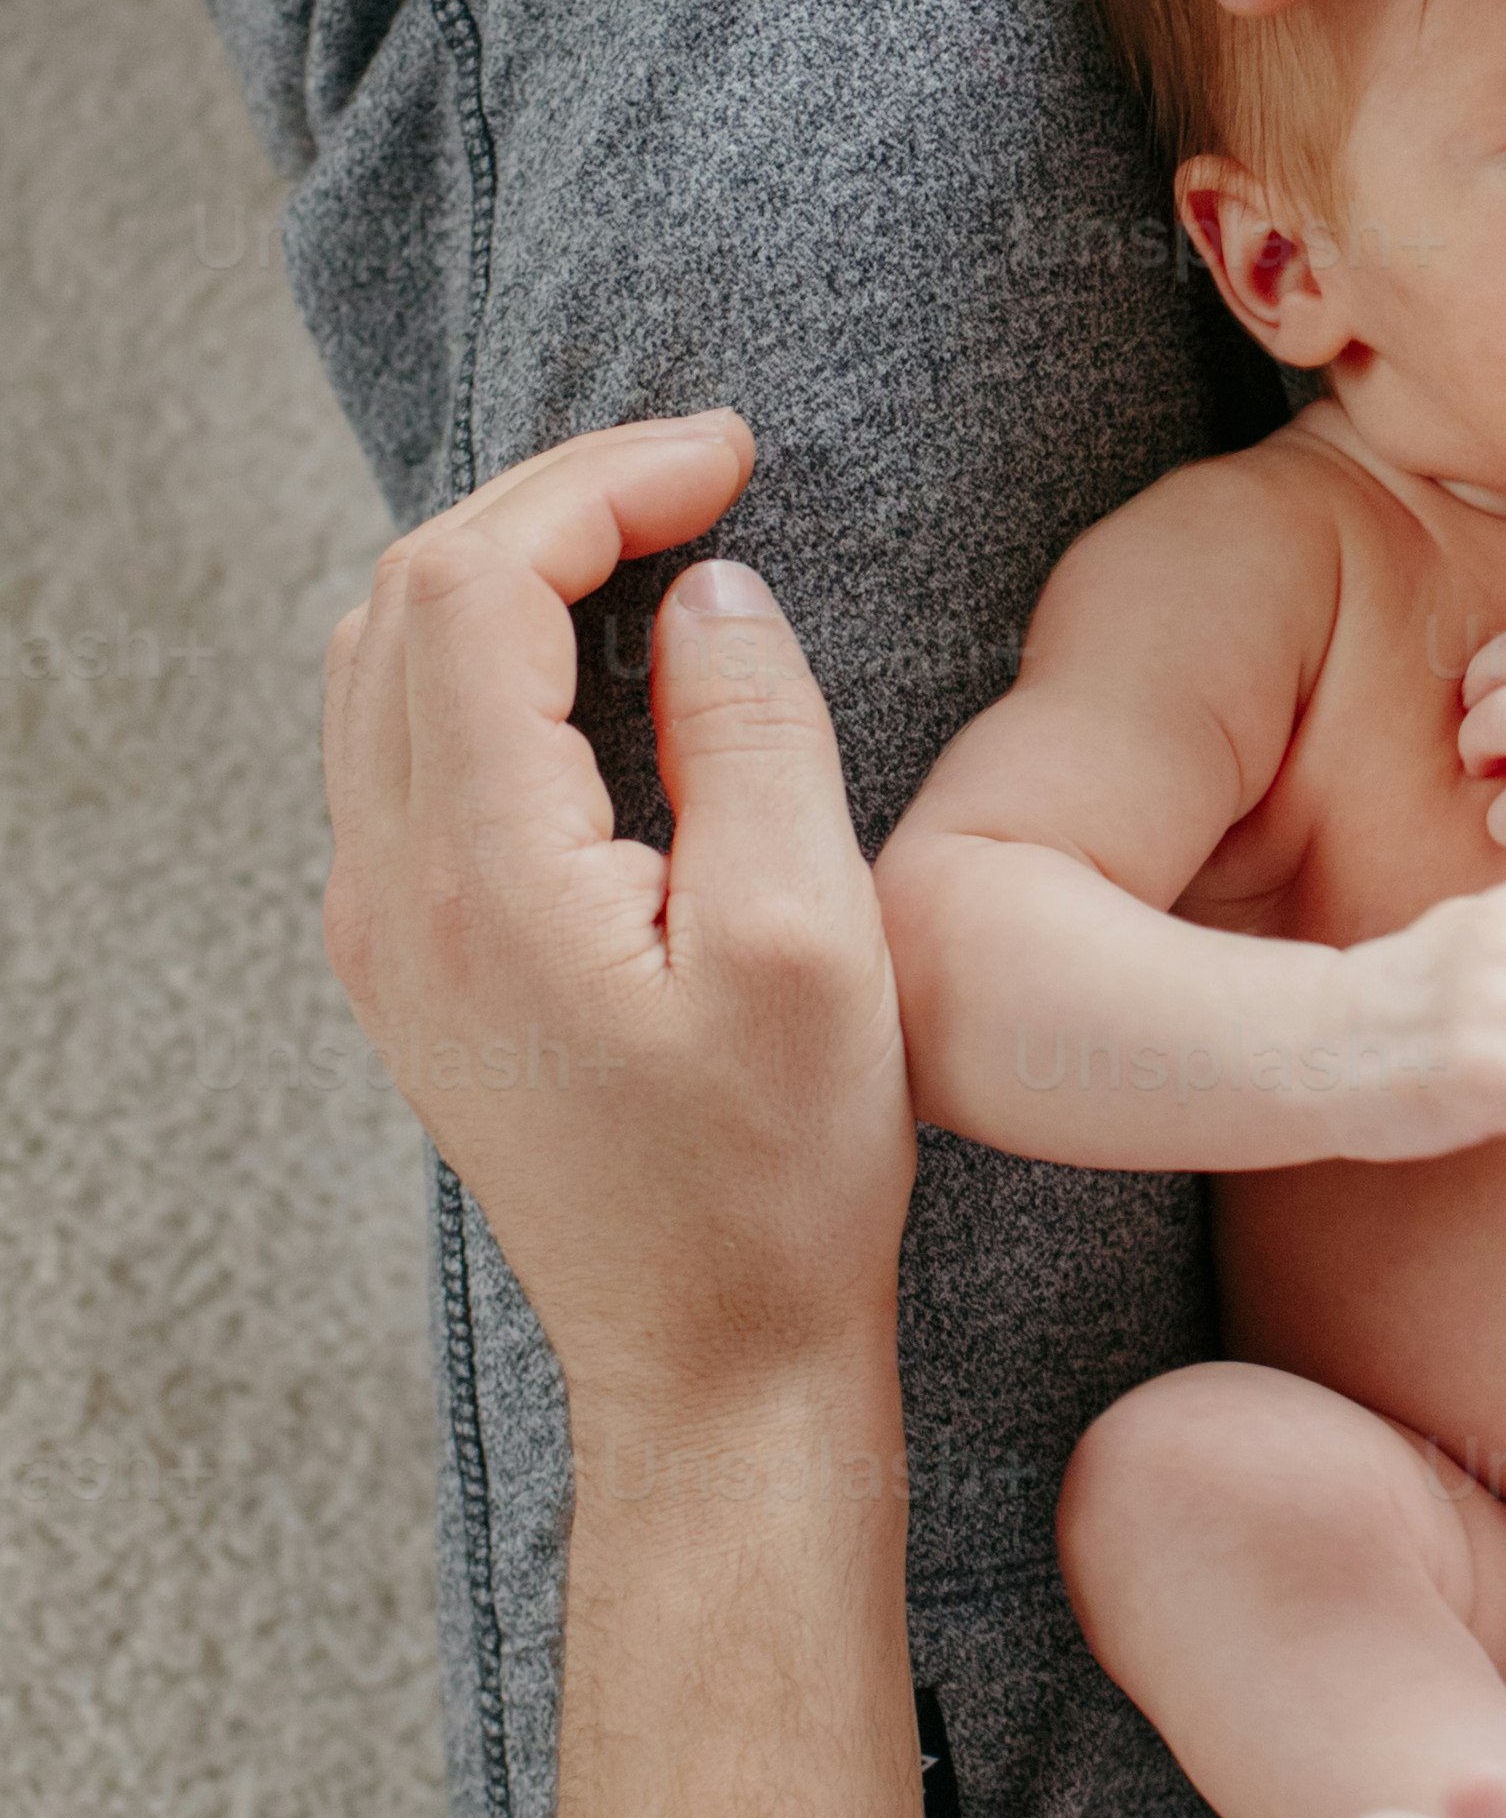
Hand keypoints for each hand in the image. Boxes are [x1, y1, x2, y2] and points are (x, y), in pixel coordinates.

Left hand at [320, 414, 914, 1416]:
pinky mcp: (410, 956)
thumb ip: (750, 738)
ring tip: (653, 537)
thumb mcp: (812, 943)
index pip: (475, 585)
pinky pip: (400, 740)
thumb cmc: (780, 1181)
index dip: (597, 482)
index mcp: (479, 877)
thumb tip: (708, 591)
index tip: (728, 456)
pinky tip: (597, 653)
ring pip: (384, 660)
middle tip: (701, 473)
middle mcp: (389, 891)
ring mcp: (382, 927)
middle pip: (406, 597)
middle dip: (550, 498)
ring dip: (507, 566)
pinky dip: (485, 650)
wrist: (710, 1362)